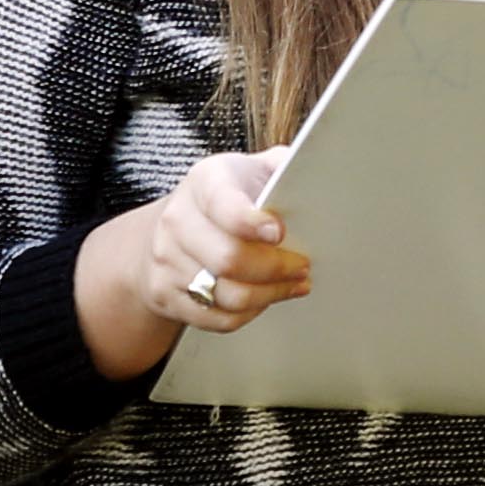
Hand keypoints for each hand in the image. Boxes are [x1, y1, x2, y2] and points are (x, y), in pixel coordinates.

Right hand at [80, 148, 306, 380]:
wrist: (172, 226)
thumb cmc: (226, 196)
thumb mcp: (252, 169)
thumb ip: (283, 167)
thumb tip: (319, 172)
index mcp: (204, 182)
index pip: (225, 206)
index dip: (253, 223)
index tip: (280, 232)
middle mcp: (178, 220)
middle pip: (228, 259)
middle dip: (276, 268)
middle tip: (302, 265)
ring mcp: (166, 260)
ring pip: (225, 295)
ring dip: (270, 294)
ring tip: (293, 283)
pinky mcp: (164, 294)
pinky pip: (216, 318)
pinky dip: (250, 313)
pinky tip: (266, 298)